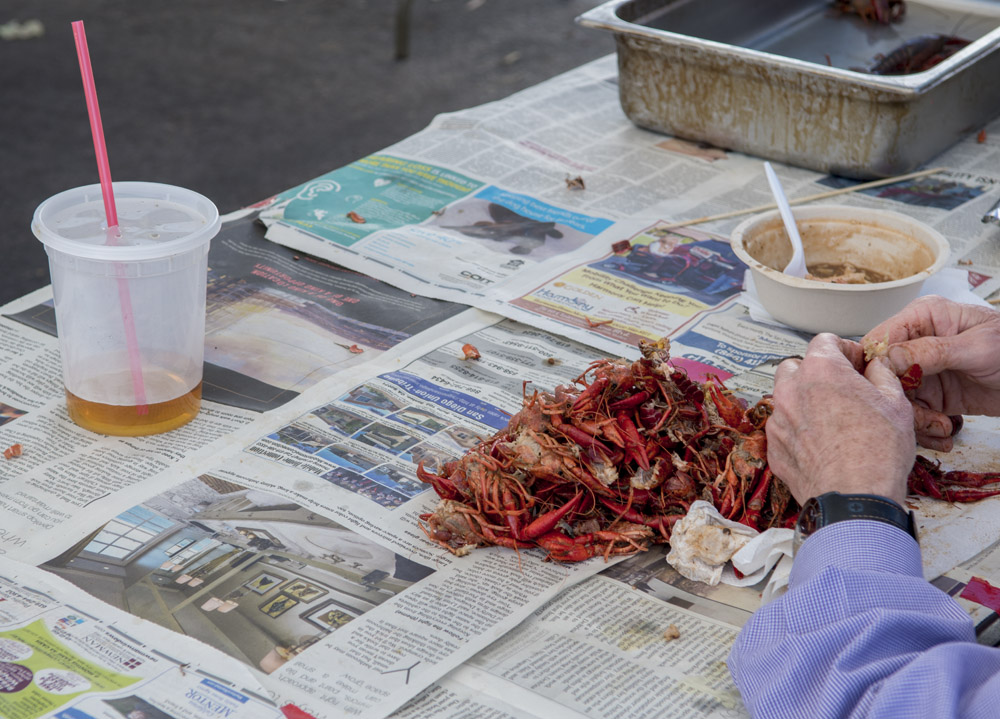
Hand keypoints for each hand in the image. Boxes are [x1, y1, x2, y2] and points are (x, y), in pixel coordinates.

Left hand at [766, 333, 914, 505]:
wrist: (854, 498)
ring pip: (785, 398)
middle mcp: (791, 390)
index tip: (856, 364)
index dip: (844, 349)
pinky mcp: (773, 447)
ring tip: (831, 418)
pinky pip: (782, 429)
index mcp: (821, 371)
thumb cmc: (878, 453)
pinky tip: (820, 443)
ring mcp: (778, 420)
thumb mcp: (895, 402)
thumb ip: (882, 375)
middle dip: (816, 372)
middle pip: (797, 366)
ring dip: (804, 401)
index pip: (824, 341)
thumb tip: (876, 367)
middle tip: (841, 388)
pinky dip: (797, 430)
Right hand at [863, 295, 999, 450]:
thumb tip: (887, 358)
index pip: (879, 339)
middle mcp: (917, 344)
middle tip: (917, 415)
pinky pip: (913, 415)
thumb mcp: (978, 348)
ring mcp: (922, 371)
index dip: (876, 366)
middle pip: (882, 374)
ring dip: (914, 420)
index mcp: (924, 318)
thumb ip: (932, 351)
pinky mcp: (931, 396)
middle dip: (897, 400)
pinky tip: (945, 431)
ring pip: (895, 399)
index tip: (889, 388)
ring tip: (940, 427)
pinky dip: (925, 430)